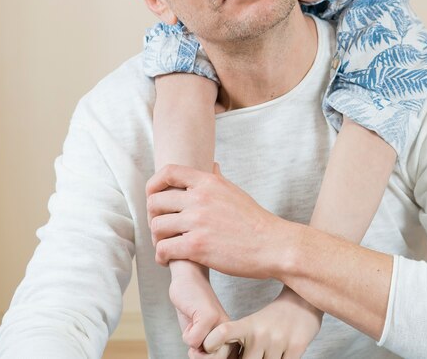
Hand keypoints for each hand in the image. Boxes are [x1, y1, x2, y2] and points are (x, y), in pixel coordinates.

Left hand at [146, 164, 289, 278]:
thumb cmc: (254, 221)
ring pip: (157, 227)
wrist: (273, 245)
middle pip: (155, 201)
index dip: (154, 185)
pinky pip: (164, 249)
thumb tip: (212, 166)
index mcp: (209, 182)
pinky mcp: (197, 246)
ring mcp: (198, 221)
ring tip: (166, 246)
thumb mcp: (234, 192)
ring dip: (157, 239)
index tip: (154, 198)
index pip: (169, 172)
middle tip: (162, 229)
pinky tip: (168, 260)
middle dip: (153, 217)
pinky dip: (161, 257)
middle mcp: (200, 198)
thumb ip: (217, 180)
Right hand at [168, 260, 232, 356]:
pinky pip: (192, 342)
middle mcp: (232, 330)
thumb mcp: (201, 336)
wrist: (189, 278)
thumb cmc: (194, 308)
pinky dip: (186, 333)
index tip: (203, 341)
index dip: (208, 357)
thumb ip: (208, 352)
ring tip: (196, 326)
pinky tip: (192, 316)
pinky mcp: (209, 315)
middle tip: (197, 335)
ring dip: (193, 344)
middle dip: (201, 354)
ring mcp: (221, 322)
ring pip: (207, 355)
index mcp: (234, 336)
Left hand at [203, 287, 322, 358]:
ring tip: (271, 351)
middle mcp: (261, 333)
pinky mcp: (296, 347)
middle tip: (257, 351)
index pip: (223, 332)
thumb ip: (240, 343)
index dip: (213, 342)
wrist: (303, 302)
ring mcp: (279, 340)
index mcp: (248, 325)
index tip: (208, 347)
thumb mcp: (253, 324)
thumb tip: (224, 357)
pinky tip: (283, 353)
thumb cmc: (274, 318)